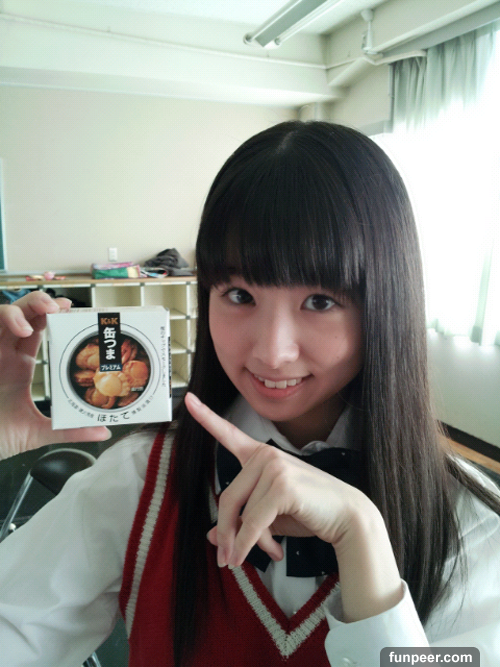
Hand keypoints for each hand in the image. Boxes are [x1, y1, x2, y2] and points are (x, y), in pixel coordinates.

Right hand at [0, 292, 110, 460]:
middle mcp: (2, 355)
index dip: (52, 315)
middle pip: (21, 314)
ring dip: (21, 308)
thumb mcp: (36, 434)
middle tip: (60, 306)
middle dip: (40, 302)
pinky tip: (21, 328)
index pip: (37, 329)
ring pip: (1, 314)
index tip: (72, 311)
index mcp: (17, 366)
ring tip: (42, 314)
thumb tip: (102, 432)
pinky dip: (4, 320)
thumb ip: (69, 430)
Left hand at [185, 392, 369, 562]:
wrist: (347, 517)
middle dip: (227, 532)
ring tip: (269, 553)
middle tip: (226, 558)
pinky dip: (249, 544)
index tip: (189, 400)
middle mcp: (265, 455)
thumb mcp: (269, 517)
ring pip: (241, 514)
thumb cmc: (309, 512)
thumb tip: (211, 537)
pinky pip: (254, 522)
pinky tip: (262, 555)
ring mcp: (274, 467)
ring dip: (248, 542)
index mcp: (261, 455)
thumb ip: (241, 521)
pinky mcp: (282, 486)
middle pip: (228, 498)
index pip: (229, 434)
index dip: (206, 417)